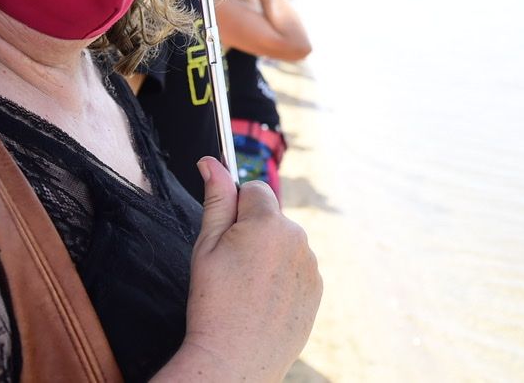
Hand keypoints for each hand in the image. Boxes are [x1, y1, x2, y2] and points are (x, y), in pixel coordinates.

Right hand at [168, 157, 320, 380]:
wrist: (234, 361)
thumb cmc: (213, 304)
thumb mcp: (205, 246)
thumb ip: (215, 199)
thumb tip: (211, 161)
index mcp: (269, 222)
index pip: (254, 189)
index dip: (235, 208)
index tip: (225, 235)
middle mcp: (298, 238)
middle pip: (271, 217)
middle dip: (253, 232)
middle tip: (231, 268)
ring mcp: (312, 265)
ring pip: (285, 243)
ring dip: (270, 255)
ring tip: (247, 289)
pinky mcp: (318, 288)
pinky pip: (298, 269)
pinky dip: (283, 278)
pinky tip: (263, 301)